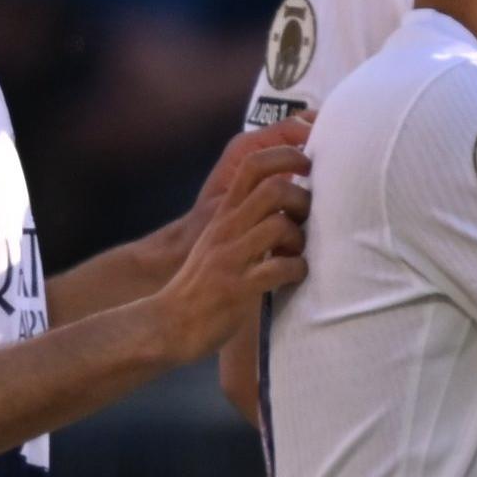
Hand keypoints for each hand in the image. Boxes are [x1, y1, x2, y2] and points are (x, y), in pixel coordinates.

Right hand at [142, 122, 309, 278]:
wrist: (170, 321)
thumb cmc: (203, 282)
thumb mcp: (220, 240)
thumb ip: (246, 218)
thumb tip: (286, 201)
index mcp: (224, 214)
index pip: (254, 164)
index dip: (286, 155)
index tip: (306, 164)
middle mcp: (227, 229)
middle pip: (273, 189)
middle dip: (301, 199)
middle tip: (306, 219)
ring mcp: (231, 257)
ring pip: (280, 225)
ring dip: (300, 239)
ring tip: (297, 253)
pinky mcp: (238, 288)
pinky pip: (280, 268)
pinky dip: (297, 270)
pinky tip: (294, 276)